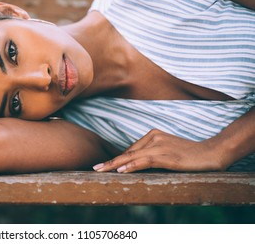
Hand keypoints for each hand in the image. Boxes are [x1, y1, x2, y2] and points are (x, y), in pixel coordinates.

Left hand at [93, 129, 224, 172]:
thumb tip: (134, 164)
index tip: (104, 166)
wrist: (210, 153)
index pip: (130, 150)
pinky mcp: (165, 156)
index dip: (116, 159)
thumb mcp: (167, 151)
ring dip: (115, 165)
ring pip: (132, 157)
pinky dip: (131, 166)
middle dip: (110, 162)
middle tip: (95, 169)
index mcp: (152, 134)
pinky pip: (144, 161)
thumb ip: (151, 154)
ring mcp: (159, 146)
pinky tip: (121, 171)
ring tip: (101, 171)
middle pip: (127, 152)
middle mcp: (153, 137)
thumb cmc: (189, 153)